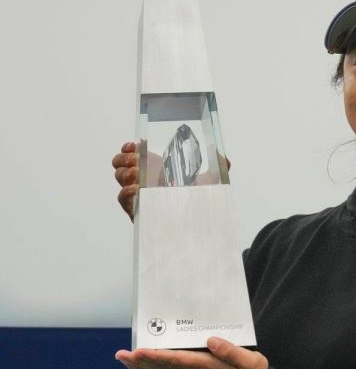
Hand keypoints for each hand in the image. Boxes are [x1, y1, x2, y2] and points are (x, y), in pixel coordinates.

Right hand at [112, 141, 232, 220]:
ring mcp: (139, 194)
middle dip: (124, 157)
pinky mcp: (137, 209)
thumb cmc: (199, 200)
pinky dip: (125, 191)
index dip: (129, 147)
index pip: (133, 154)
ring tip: (137, 171)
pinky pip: (122, 199)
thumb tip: (223, 155)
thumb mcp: (211, 180)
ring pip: (120, 178)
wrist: (198, 224)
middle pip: (120, 164)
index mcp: (156, 169)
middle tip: (136, 159)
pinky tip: (135, 188)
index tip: (135, 144)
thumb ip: (219, 165)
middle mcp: (144, 180)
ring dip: (124, 172)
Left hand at [115, 336, 267, 368]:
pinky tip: (147, 368)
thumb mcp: (249, 360)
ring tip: (127, 359)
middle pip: (163, 368)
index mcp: (207, 367)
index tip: (138, 351)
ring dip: (143, 367)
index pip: (176, 361)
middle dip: (141, 361)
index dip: (155, 356)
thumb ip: (231, 351)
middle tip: (121, 354)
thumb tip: (211, 340)